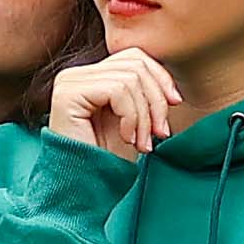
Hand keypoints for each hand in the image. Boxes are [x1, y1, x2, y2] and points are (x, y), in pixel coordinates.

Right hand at [48, 49, 184, 160]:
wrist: (83, 186)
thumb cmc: (107, 158)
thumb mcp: (134, 120)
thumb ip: (144, 94)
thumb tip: (170, 85)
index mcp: (91, 76)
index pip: (134, 56)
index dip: (160, 77)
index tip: (176, 103)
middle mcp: (76, 74)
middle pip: (135, 65)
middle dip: (156, 100)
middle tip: (160, 133)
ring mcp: (70, 81)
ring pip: (130, 78)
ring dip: (145, 115)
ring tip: (142, 142)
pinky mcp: (68, 93)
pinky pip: (117, 90)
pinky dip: (131, 117)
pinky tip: (126, 138)